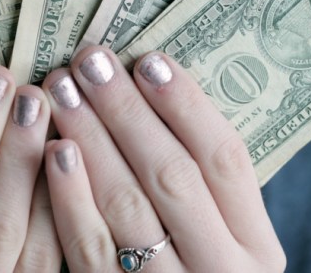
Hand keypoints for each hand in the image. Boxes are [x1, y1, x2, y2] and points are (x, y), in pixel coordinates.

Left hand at [42, 47, 285, 271]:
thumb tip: (151, 87)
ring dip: (92, 139)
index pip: (226, 159)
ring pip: (128, 206)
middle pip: (173, 175)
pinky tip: (53, 151)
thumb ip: (201, 185)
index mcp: (256, 245)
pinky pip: (89, 248)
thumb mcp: (221, 235)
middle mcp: (222, 270)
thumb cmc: (194, 269)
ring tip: (62, 90)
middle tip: (90, 62)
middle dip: (127, 112)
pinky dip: (69, 196)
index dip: (186, 105)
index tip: (148, 58)